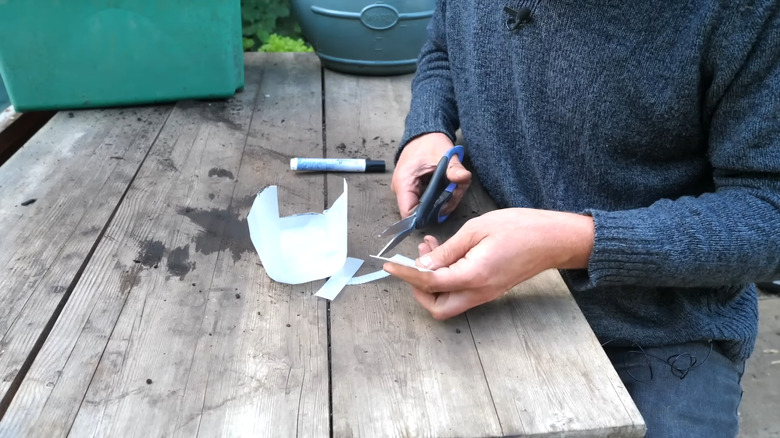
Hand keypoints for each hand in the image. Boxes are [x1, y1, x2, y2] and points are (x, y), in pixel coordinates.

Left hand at [383, 208, 594, 319]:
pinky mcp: (490, 290)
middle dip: (418, 289)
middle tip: (413, 260)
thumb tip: (423, 264)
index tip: (390, 266)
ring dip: (432, 281)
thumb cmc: (520, 228)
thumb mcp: (477, 229)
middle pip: (437, 307)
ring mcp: (486, 294)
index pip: (430, 282)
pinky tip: (446, 253)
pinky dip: (447, 279)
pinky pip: (461, 293)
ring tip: (430, 247)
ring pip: (448, 303)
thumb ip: (448, 250)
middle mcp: (479, 292)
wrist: (554, 239)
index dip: (406, 274)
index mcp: (474, 275)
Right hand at [392, 133, 470, 217]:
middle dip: (441, 207)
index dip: (427, 216)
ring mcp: (406, 190)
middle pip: (419, 213)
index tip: (444, 208)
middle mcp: (401, 189)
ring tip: (453, 189)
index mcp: (404, 182)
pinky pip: (424, 202)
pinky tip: (447, 189)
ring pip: (424, 209)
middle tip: (454, 193)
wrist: (424, 135)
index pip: (409, 213)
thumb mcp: (445, 154)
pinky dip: (438, 198)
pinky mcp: (411, 190)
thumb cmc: (430, 143)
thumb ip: (454, 169)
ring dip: (442, 203)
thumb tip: (463, 178)